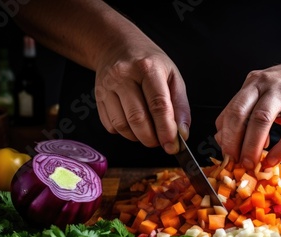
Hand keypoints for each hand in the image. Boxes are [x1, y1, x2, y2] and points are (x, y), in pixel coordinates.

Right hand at [93, 39, 190, 153]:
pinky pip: (111, 126)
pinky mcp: (98, 97)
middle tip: (161, 141)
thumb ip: (180, 106)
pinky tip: (133, 124)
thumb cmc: (149, 63)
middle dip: (152, 139)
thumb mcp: (172, 76)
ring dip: (138, 137)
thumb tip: (182, 134)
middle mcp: (123, 76)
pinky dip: (125, 133)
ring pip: (122, 126)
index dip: (166, 130)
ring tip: (148, 132)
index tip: (172, 146)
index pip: (158, 105)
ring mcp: (107, 86)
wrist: (117, 46)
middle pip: (137, 119)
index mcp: (147, 68)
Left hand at [214, 61, 280, 168]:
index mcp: (251, 85)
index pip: (232, 110)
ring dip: (253, 146)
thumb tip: (222, 140)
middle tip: (235, 161)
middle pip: (243, 114)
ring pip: (263, 120)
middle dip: (235, 141)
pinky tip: (273, 160)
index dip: (226, 135)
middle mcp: (266, 86)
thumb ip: (240, 115)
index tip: (227, 154)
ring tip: (251, 163)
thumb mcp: (258, 96)